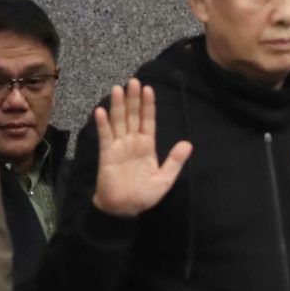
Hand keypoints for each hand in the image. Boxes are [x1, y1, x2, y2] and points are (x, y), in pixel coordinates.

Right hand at [91, 80, 192, 216]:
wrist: (124, 209)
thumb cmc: (144, 195)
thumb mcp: (165, 178)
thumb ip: (175, 161)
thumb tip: (188, 144)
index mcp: (147, 146)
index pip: (148, 121)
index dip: (148, 105)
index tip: (148, 89)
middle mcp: (132, 142)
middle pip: (132, 116)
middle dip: (133, 99)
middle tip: (133, 81)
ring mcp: (118, 146)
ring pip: (118, 122)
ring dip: (117, 105)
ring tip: (118, 89)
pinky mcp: (107, 154)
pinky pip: (105, 137)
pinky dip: (103, 124)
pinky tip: (101, 111)